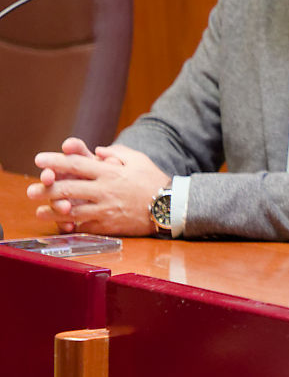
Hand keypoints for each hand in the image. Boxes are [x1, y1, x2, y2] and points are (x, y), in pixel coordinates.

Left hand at [27, 138, 168, 235]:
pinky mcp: (109, 225)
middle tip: (31, 189)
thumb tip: (98, 151)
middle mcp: (105, 190)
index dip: (56, 161)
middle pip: (69, 188)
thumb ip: (117, 152)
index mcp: (110, 172)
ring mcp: (106, 209)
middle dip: (46, 188)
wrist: (170, 206)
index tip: (39, 159)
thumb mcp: (138, 159)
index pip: (77, 164)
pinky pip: (85, 226)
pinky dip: (71, 226)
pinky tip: (60, 224)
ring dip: (53, 211)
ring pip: (73, 210)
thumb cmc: (154, 181)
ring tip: (38, 210)